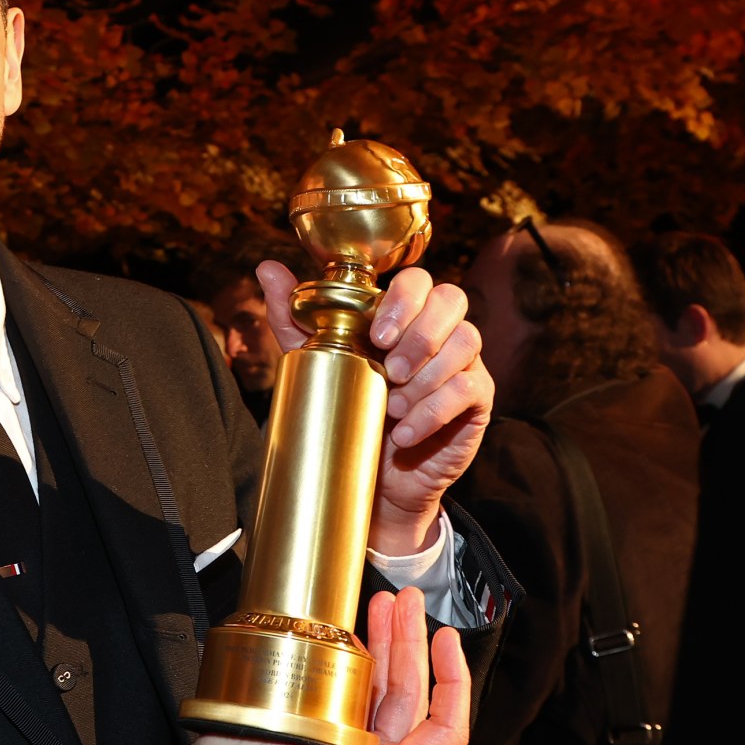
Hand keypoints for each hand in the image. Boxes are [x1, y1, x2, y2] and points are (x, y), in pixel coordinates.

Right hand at [124, 586, 469, 744]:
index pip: (441, 732)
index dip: (451, 683)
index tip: (444, 637)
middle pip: (411, 701)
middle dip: (410, 646)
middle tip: (403, 602)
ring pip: (385, 692)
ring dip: (387, 646)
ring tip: (384, 606)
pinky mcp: (326, 738)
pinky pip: (356, 694)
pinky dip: (361, 660)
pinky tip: (355, 635)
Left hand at [256, 260, 491, 553]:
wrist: (374, 476)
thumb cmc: (348, 406)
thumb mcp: (314, 360)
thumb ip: (293, 316)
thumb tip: (266, 268)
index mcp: (402, 314)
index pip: (418, 280)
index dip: (402, 300)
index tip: (376, 336)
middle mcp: (439, 329)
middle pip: (452, 300)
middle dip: (420, 334)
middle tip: (389, 370)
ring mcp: (463, 361)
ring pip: (465, 343)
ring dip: (426, 376)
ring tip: (391, 406)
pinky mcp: (477, 399)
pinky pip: (469, 389)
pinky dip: (433, 412)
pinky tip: (404, 433)